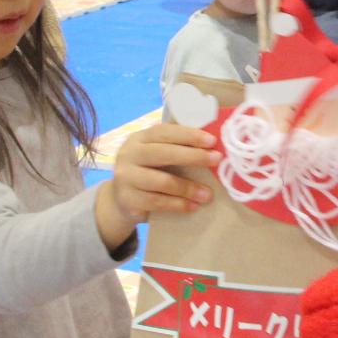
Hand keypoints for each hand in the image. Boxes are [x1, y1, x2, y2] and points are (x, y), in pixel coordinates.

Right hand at [97, 123, 219, 246]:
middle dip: (193, 156)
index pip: (164, 132)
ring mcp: (125, 178)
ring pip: (162, 181)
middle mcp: (129, 155)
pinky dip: (178, 204)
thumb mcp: (156, 156)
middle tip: (216, 159)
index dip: (188, 135)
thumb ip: (175, 147)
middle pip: (163, 153)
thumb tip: (211, 143)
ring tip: (208, 194)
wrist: (121, 201)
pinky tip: (193, 206)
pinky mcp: (128, 200)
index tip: (212, 140)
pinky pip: (157, 202)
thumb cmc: (148, 172)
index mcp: (138, 139)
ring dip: (188, 188)